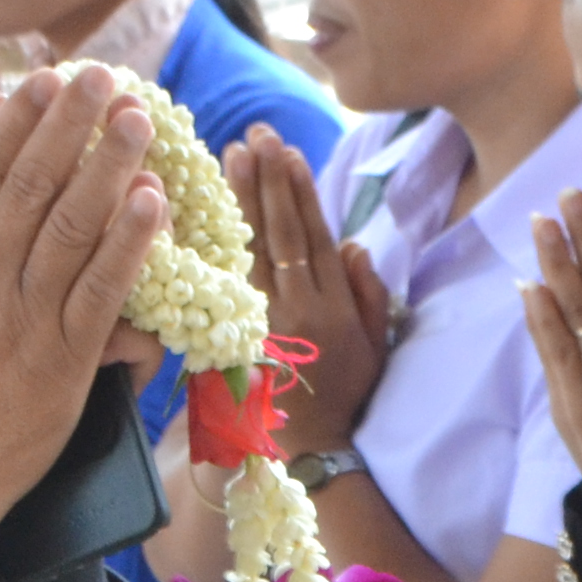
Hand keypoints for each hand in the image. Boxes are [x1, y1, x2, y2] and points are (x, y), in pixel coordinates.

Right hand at [0, 65, 170, 534]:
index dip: (17, 122)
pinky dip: (129, 245)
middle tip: (103, 80)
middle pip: (35, 187)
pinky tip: (150, 203)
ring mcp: (26, 319)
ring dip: (108, 168)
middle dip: (71, 126)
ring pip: (73, 229)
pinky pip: (103, 293)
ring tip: (135, 122)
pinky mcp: (64, 362)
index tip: (44, 81)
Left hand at [235, 129, 393, 453]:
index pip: (314, 234)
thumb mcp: (375, 343)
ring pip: (253, 249)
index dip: (300, 190)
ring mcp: (266, 322)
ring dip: (242, 200)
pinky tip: (205, 215)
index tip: (288, 151)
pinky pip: (228, 283)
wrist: (313, 447)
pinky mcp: (239, 337)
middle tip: (254, 134)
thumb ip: (367, 292)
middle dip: (268, 179)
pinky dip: (217, 244)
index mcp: (334, 305)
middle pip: (281, 231)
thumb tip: (354, 243)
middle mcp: (299, 307)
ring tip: (231, 155)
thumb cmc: (348, 393)